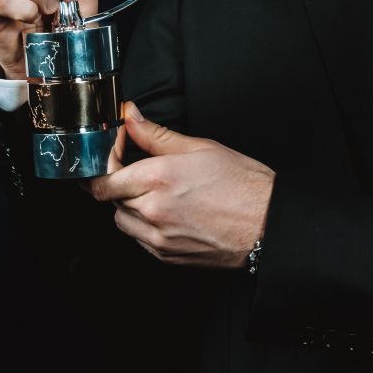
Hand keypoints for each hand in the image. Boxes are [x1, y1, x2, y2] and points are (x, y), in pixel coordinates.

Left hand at [88, 104, 273, 267]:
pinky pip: (139, 239)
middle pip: (111, 198)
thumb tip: (130, 117)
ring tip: (154, 193)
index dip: (104, 163)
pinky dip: (143, 226)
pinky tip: (165, 212)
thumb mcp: (200, 148)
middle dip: (119, 182)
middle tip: (138, 169)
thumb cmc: (243, 185)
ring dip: (128, 206)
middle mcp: (153, 210)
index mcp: (158, 178)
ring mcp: (159, 237)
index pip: (105, 178)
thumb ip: (155, 134)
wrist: (269, 224)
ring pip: (122, 221)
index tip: (116, 152)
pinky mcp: (167, 255)